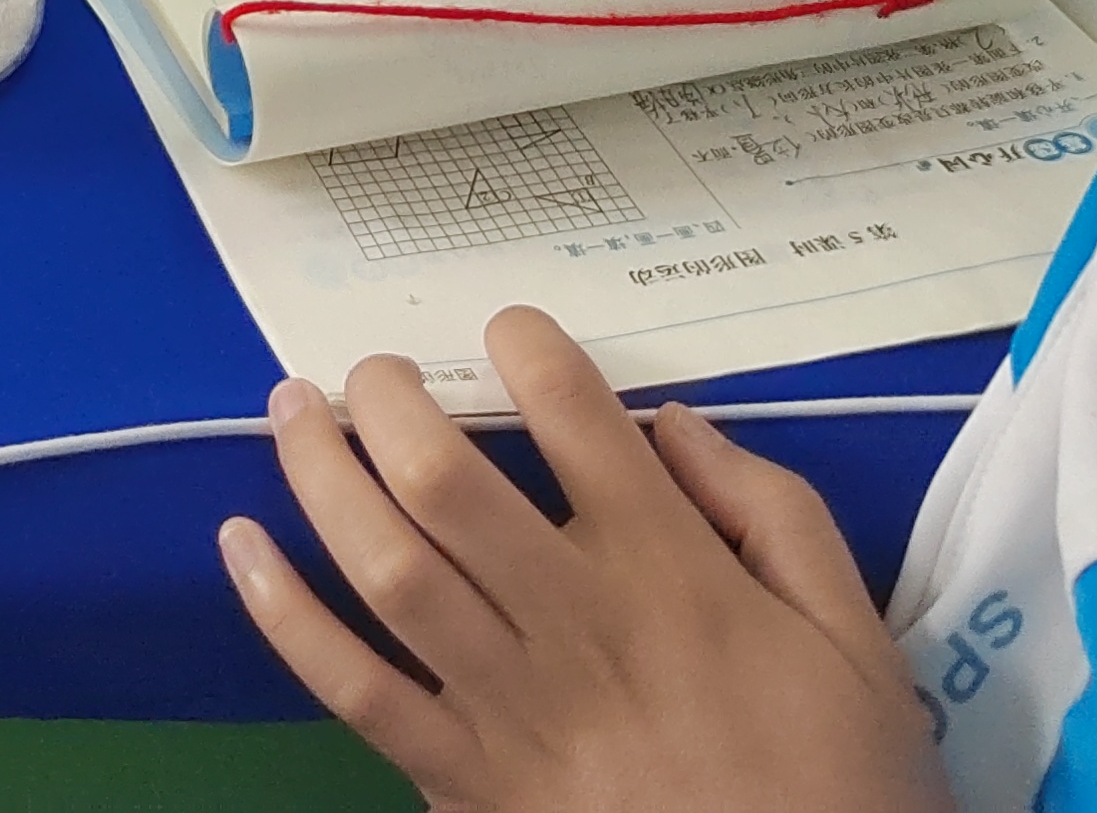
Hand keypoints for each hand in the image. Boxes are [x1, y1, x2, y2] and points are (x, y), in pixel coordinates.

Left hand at [224, 308, 952, 812]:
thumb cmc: (835, 782)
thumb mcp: (855, 639)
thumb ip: (774, 514)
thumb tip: (675, 424)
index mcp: (670, 573)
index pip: (576, 417)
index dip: (528, 347)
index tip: (507, 329)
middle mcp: (573, 622)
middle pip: (445, 481)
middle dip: (389, 400)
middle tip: (370, 368)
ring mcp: (507, 704)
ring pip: (385, 566)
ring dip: (320, 475)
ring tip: (292, 410)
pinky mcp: (461, 778)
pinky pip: (353, 690)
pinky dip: (283, 616)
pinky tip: (241, 546)